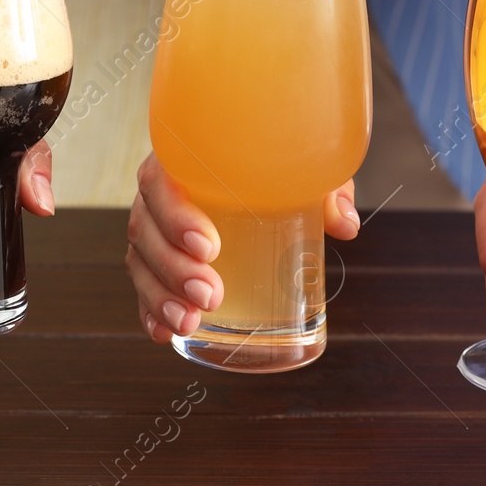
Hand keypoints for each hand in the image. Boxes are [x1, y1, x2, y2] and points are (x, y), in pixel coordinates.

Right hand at [126, 151, 360, 341]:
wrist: (262, 152)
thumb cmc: (277, 155)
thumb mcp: (304, 161)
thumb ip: (325, 185)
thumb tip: (344, 226)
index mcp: (184, 157)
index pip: (161, 180)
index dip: (175, 215)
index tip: (209, 246)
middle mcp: (162, 190)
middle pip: (146, 228)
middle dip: (173, 268)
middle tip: (210, 294)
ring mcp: (157, 225)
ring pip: (141, 259)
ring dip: (160, 295)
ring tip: (189, 322)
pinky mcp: (161, 255)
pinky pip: (145, 282)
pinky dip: (151, 309)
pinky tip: (165, 332)